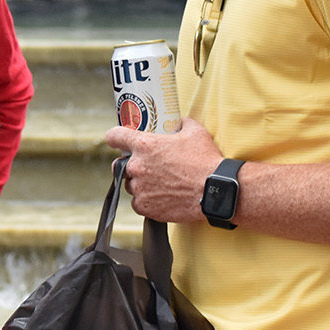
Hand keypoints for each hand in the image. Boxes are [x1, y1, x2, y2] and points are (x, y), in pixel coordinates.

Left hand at [103, 117, 224, 224]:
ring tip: (158, 184)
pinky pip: (137, 203)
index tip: (116, 140)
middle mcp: (137, 167)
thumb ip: (181, 123)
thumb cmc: (205, 161)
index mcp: (144, 145)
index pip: (114, 136)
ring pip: (130, 185)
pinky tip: (160, 197)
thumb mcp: (195, 131)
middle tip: (144, 166)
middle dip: (127, 165)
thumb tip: (179, 122)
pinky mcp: (145, 207)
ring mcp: (140, 188)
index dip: (114, 137)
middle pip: (118, 165)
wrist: (215, 191)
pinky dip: (146, 201)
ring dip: (139, 184)